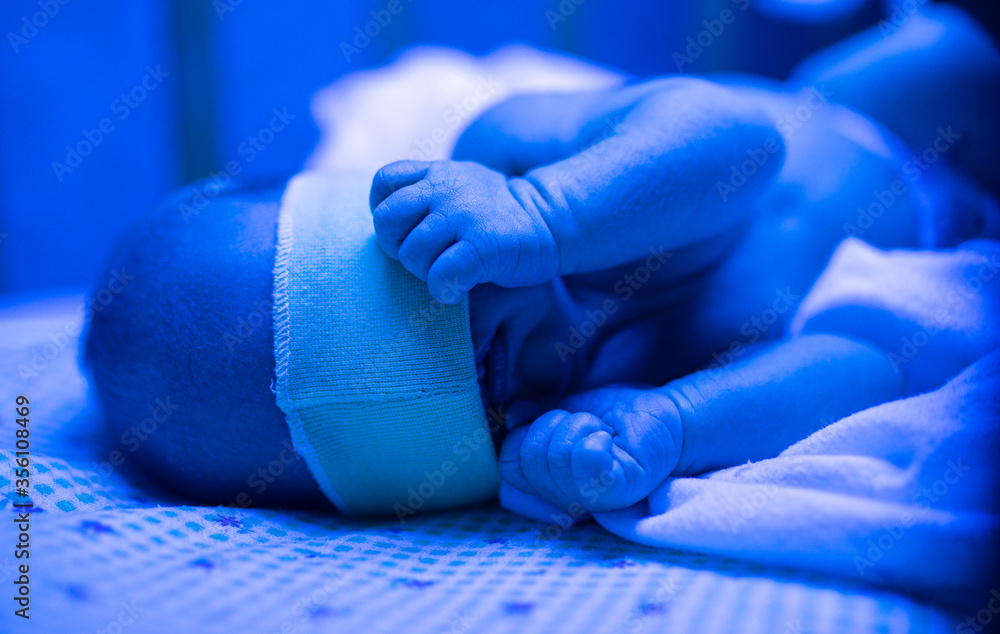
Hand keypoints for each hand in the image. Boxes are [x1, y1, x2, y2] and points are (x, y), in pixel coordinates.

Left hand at [369, 160, 560, 303]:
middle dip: (397, 247)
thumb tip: (392, 223)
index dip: (384, 212)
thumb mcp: (462, 186)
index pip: (384, 182)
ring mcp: (464, 215)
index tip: (407, 231)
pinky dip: (445, 289)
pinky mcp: (483, 245)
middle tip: (424, 258)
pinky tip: (460, 289)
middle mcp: (445, 188)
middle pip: (386, 219)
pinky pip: (442, 274)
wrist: (554, 218)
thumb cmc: (501, 214)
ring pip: (412, 252)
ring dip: (424, 273)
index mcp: (437, 173)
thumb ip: (428, 193)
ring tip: (448, 273)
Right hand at [499, 386, 682, 512]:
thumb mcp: (564, 410)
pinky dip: (594, 437)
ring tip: (602, 432)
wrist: (667, 414)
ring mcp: (592, 500)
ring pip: (554, 456)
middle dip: (553, 425)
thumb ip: (533, 418)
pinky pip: (585, 460)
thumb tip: (511, 416)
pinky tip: (611, 439)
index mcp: (549, 484)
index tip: (554, 422)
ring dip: (577, 427)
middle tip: (585, 426)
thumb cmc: (619, 416)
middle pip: (528, 460)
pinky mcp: (618, 490)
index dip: (522, 438)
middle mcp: (565, 501)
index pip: (508, 469)